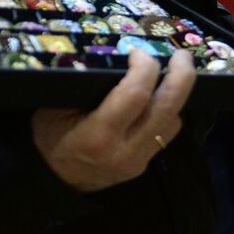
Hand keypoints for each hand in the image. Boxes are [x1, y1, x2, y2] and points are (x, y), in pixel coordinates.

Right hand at [31, 50, 195, 192]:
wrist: (54, 182)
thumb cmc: (51, 139)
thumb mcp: (55, 110)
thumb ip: (85, 87)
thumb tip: (115, 57)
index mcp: (99, 135)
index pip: (136, 94)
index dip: (144, 67)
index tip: (137, 52)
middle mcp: (125, 150)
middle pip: (167, 108)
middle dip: (181, 76)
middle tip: (181, 55)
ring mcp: (138, 160)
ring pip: (173, 121)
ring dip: (177, 94)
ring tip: (173, 72)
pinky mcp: (145, 164)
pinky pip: (166, 133)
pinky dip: (168, 111)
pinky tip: (161, 97)